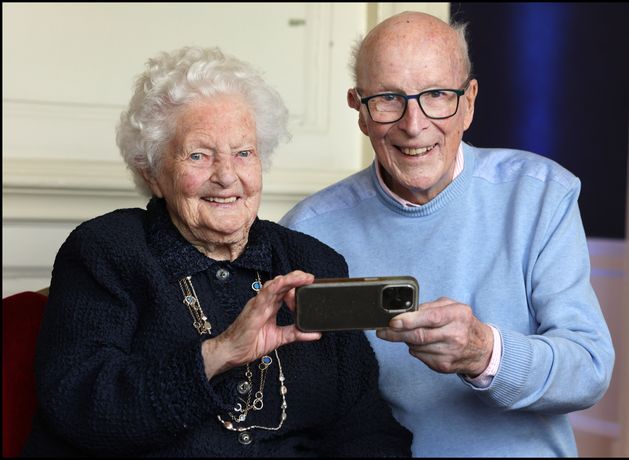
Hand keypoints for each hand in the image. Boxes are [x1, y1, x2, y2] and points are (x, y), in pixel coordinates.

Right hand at [201, 270, 320, 378]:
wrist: (231, 352)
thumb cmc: (249, 343)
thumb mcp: (279, 337)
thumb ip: (295, 333)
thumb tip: (315, 333)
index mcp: (270, 307)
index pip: (286, 291)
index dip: (298, 288)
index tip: (310, 289)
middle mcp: (264, 302)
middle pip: (281, 283)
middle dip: (296, 278)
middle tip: (310, 277)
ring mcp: (258, 304)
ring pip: (274, 285)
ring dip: (289, 279)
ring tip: (303, 277)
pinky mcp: (253, 309)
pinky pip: (264, 294)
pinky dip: (274, 287)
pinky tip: (283, 282)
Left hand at [376, 297, 492, 375]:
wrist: (482, 349)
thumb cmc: (462, 323)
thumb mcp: (452, 307)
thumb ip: (429, 306)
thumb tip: (406, 312)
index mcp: (458, 315)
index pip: (430, 318)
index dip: (409, 320)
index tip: (392, 322)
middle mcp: (456, 335)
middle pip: (420, 335)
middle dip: (396, 334)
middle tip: (382, 331)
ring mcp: (450, 353)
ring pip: (417, 347)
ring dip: (407, 341)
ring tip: (408, 334)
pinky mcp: (445, 366)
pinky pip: (421, 357)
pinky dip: (415, 350)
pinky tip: (421, 345)